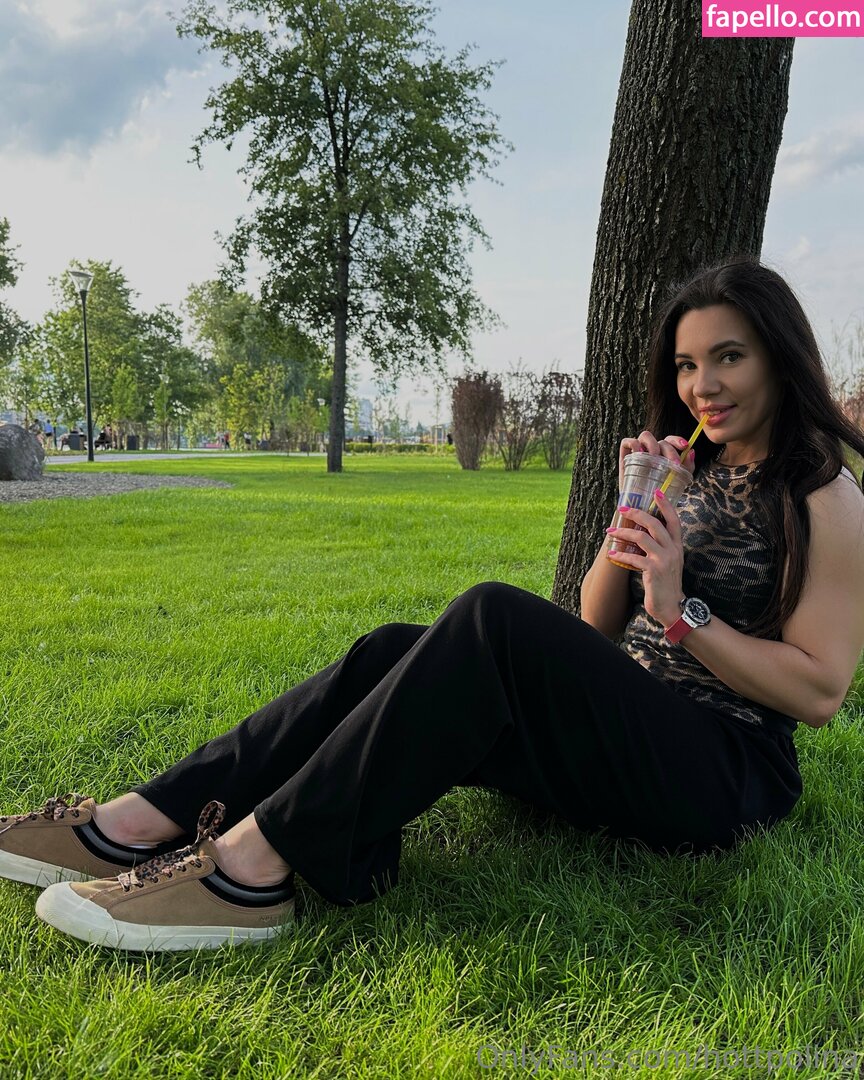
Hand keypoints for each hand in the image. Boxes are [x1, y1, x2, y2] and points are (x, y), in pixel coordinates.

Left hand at [605, 488, 684, 626]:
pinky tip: (611, 554)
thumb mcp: (669, 561)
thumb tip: (644, 533)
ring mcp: (664, 559)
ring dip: (623, 533)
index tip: (656, 491)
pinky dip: (621, 555)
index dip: (666, 505)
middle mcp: (672, 549)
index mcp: (677, 545)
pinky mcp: (654, 571)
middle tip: (622, 509)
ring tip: (610, 532)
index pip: (674, 520)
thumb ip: (661, 546)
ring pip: (642, 537)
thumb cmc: (666, 583)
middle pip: (654, 524)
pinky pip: (635, 557)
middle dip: (637, 513)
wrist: (673, 606)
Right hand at [618, 431, 695, 488]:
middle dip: (670, 450)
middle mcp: (652, 450)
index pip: (671, 440)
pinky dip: (634, 444)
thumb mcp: (677, 481)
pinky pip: (627, 442)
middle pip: (661, 441)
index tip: (685, 446)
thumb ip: (686, 467)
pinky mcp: (625, 456)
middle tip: (673, 464)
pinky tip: (639, 454)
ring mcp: (638, 452)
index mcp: (663, 453)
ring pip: (645, 435)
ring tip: (654, 458)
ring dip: (652, 444)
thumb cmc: (658, 494)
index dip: (678, 440)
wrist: (640, 508)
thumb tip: (691, 452)